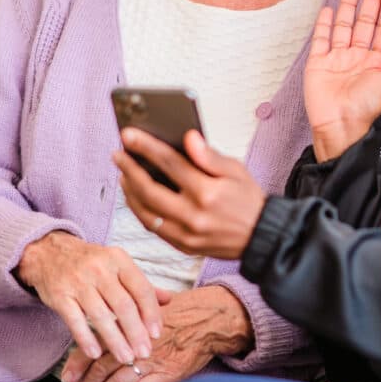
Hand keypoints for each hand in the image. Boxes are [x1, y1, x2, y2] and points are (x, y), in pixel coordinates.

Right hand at [17, 231, 172, 362]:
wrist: (50, 252)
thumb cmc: (91, 262)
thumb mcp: (117, 265)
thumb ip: (141, 284)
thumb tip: (169, 300)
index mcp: (118, 260)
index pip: (140, 288)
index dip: (151, 313)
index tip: (157, 334)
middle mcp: (99, 269)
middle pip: (123, 305)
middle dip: (136, 332)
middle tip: (145, 353)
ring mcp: (78, 282)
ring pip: (100, 316)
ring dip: (115, 341)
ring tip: (126, 358)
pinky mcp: (60, 296)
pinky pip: (75, 321)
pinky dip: (86, 339)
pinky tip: (96, 354)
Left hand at [62, 284, 252, 381]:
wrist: (211, 319)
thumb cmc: (182, 311)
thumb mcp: (151, 306)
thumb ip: (129, 315)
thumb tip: (107, 324)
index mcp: (130, 324)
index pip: (97, 345)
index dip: (79, 363)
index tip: (67, 377)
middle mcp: (138, 342)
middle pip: (103, 366)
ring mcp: (153, 360)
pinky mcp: (167, 374)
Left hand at [114, 130, 266, 261]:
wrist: (262, 238)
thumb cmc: (249, 200)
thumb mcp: (236, 171)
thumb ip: (209, 155)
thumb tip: (188, 137)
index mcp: (208, 192)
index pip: (170, 164)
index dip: (146, 147)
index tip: (128, 134)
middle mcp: (193, 216)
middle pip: (149, 190)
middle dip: (129, 169)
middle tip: (118, 154)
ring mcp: (186, 234)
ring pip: (145, 212)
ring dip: (129, 192)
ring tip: (123, 173)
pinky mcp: (183, 246)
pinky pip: (152, 228)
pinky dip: (139, 210)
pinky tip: (135, 196)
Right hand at [303, 0, 380, 159]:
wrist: (339, 125)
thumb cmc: (366, 109)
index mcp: (378, 61)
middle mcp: (359, 57)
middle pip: (366, 20)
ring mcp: (338, 58)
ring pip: (344, 24)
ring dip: (349, 4)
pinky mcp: (319, 62)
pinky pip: (321, 38)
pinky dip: (324, 23)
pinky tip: (328, 9)